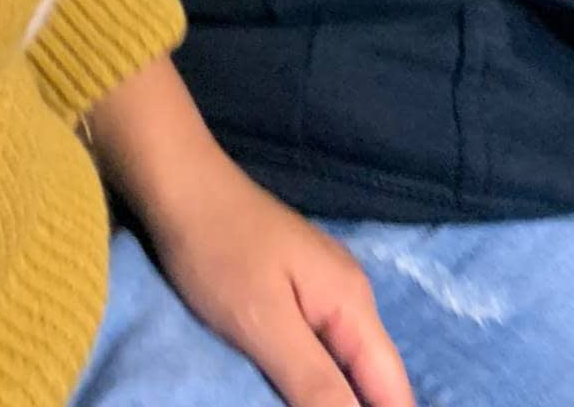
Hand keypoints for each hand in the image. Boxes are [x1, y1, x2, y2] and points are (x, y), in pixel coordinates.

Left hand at [147, 153, 413, 406]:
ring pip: (349, 365)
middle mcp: (350, 296)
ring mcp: (324, 291)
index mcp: (353, 302)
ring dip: (340, 399)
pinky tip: (304, 398)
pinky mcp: (296, 292)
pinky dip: (319, 381)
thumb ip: (315, 381)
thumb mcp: (264, 324)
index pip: (393, 388)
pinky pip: (323, 349)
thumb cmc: (219, 252)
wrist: (180, 187)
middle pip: (374, 377)